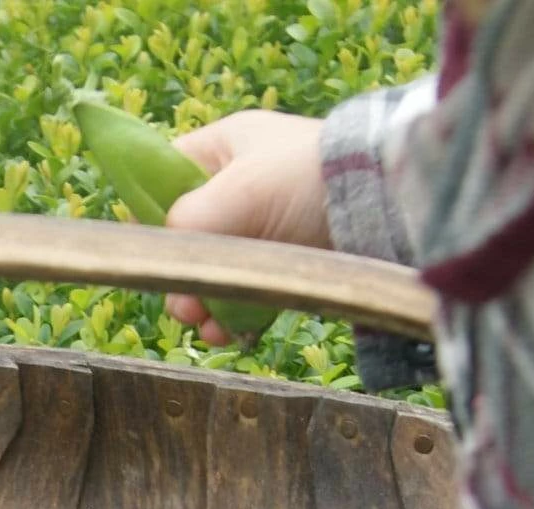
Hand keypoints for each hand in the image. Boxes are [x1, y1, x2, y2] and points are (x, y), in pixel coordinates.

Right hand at [162, 111, 331, 344]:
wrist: (381, 201)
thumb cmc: (305, 180)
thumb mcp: (237, 192)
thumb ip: (187, 221)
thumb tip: (166, 259)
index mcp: (222, 148)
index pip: (164, 176)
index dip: (151, 216)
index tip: (158, 253)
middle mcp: (237, 186)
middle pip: (186, 239)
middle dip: (183, 277)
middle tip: (186, 306)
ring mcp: (262, 227)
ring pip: (213, 273)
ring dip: (206, 304)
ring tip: (210, 327)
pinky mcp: (283, 263)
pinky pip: (244, 294)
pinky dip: (234, 317)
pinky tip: (231, 334)